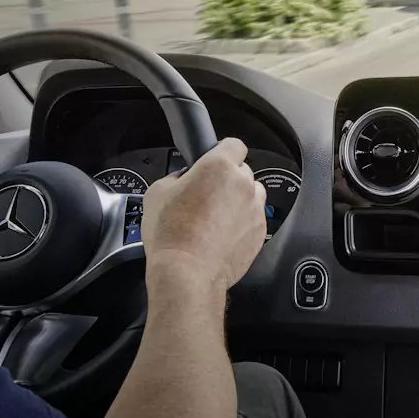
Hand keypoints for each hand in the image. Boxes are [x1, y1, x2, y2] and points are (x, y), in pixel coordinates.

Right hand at [140, 139, 266, 290]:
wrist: (187, 273)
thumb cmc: (171, 233)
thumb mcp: (157, 192)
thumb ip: (178, 176)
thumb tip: (186, 177)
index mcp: (219, 167)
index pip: (234, 144)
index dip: (223, 151)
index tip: (214, 161)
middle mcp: (243, 184)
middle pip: (242, 171)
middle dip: (228, 179)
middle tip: (207, 195)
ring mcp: (255, 208)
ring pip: (252, 194)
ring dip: (238, 200)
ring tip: (216, 217)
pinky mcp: (260, 231)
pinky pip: (254, 218)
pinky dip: (242, 223)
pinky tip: (222, 235)